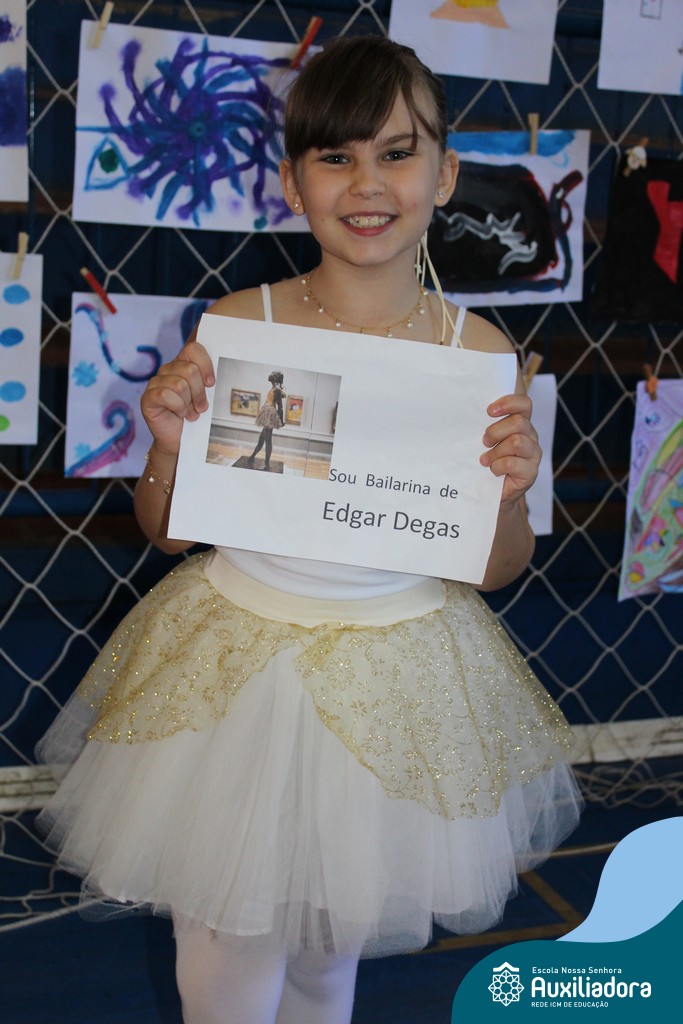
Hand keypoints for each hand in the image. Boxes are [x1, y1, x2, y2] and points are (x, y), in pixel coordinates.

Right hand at [140, 341, 214, 456]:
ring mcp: (155, 383)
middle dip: (199, 392)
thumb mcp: (205, 395)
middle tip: (200, 406)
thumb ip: (208, 380)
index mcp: (182, 365)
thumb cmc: (194, 416)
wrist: (180, 440)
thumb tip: (215, 375)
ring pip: (180, 384)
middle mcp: (167, 371)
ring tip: (189, 412)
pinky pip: (166, 395)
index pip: (193, 349)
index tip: (211, 383)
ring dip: (188, 403)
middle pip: (190, 370)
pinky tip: (178, 414)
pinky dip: (177, 407)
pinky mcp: (147, 398)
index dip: (205, 365)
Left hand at [479, 393, 540, 504]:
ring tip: (485, 460)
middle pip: (518, 422)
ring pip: (517, 442)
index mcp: (521, 423)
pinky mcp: (531, 472)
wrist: (491, 493)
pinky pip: (513, 463)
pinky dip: (498, 466)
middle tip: (484, 442)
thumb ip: (484, 425)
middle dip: (495, 431)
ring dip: (496, 452)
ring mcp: (533, 454)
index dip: (508, 403)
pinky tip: (494, 471)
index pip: (524, 404)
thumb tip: (465, 412)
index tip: (489, 411)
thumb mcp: (486, 440)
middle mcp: (530, 436)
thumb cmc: (487, 462)